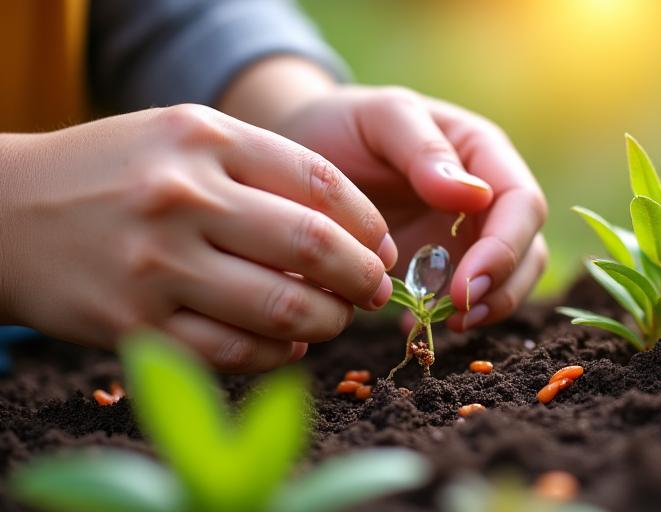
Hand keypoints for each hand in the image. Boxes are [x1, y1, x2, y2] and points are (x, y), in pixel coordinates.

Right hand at [0, 105, 394, 371]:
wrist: (8, 213)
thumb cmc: (115, 172)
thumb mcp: (185, 140)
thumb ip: (264, 172)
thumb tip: (352, 233)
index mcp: (203, 140)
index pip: (320, 182)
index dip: (368, 222)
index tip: (380, 245)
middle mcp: (182, 199)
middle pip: (312, 246)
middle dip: (362, 277)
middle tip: (374, 289)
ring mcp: (156, 266)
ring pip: (282, 308)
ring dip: (328, 321)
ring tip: (335, 317)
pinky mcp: (135, 326)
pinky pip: (235, 352)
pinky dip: (277, 353)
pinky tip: (288, 343)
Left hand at [275, 86, 547, 330]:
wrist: (309, 148)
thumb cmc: (346, 124)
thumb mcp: (381, 118)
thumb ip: (424, 150)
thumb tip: (474, 198)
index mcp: (483, 153)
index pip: (521, 204)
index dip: (504, 249)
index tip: (465, 286)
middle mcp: (485, 196)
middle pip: (526, 248)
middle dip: (502, 287)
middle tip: (459, 316)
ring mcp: (463, 233)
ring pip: (505, 279)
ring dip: (485, 308)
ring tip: (443, 326)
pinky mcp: (437, 264)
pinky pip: (460, 297)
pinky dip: (446, 317)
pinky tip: (412, 326)